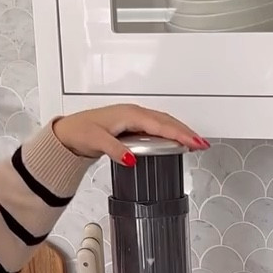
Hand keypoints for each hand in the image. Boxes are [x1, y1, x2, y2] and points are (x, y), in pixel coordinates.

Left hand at [52, 104, 208, 163]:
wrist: (69, 132)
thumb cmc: (80, 131)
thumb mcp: (97, 141)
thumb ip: (116, 150)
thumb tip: (132, 159)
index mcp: (130, 114)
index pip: (161, 125)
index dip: (179, 134)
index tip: (194, 141)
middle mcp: (134, 113)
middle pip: (167, 121)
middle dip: (186, 131)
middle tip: (202, 144)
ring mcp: (134, 118)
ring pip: (164, 123)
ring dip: (180, 131)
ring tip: (195, 142)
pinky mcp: (133, 125)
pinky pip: (157, 126)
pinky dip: (170, 133)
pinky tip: (175, 141)